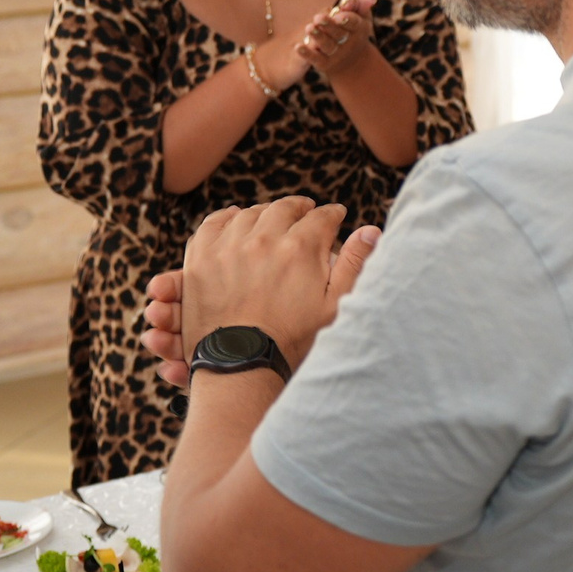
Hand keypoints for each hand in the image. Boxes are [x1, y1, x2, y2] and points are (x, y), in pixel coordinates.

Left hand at [170, 199, 379, 381]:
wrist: (243, 363)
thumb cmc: (294, 338)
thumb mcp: (336, 304)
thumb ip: (355, 264)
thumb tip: (371, 230)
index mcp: (301, 248)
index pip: (321, 217)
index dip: (332, 214)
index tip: (336, 215)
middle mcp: (264, 240)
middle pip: (284, 208)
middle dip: (299, 208)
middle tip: (306, 211)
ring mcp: (229, 247)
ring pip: (249, 214)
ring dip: (265, 212)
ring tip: (272, 217)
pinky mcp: (201, 258)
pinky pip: (212, 224)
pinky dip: (225, 217)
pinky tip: (234, 219)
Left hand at [296, 0, 378, 82]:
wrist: (353, 62)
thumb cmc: (354, 31)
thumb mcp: (362, 17)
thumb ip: (361, 5)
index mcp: (358, 29)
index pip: (354, 23)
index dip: (347, 19)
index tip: (338, 15)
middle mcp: (349, 43)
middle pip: (339, 33)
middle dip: (329, 26)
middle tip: (318, 17)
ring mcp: (337, 54)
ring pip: (328, 45)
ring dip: (318, 37)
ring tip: (309, 28)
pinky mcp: (325, 63)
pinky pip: (316, 59)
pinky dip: (307, 54)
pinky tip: (298, 47)